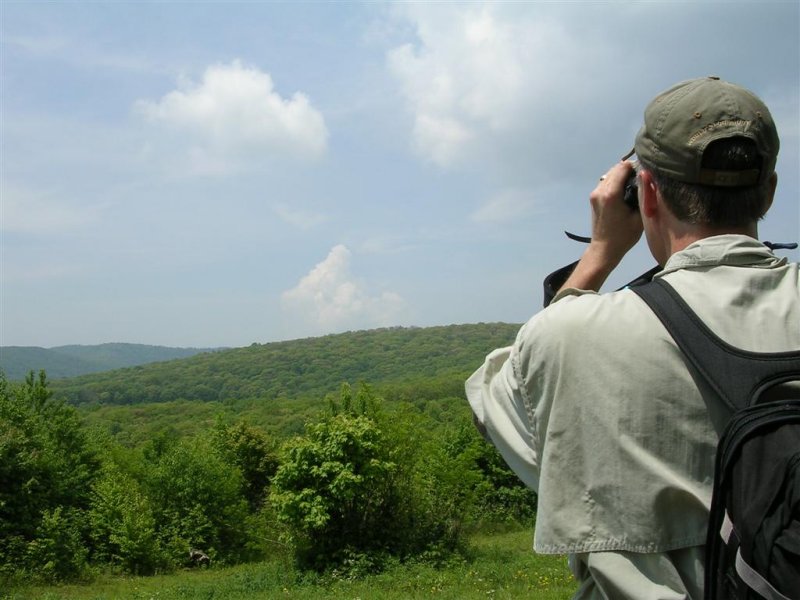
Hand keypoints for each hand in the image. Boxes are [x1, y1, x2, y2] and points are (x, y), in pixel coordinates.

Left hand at [557, 162, 642, 292]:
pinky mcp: (593, 198)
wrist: (604, 249)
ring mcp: (594, 193)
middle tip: (642, 180)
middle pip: (616, 169)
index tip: (646, 174)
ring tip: (635, 186)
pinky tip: (625, 192)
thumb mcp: (639, 216)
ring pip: (610, 174)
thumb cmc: (624, 236)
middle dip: (630, 171)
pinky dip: (616, 182)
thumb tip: (647, 178)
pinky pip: (606, 182)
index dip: (636, 167)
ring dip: (622, 176)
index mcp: (611, 194)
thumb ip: (643, 195)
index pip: (623, 167)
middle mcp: (600, 190)